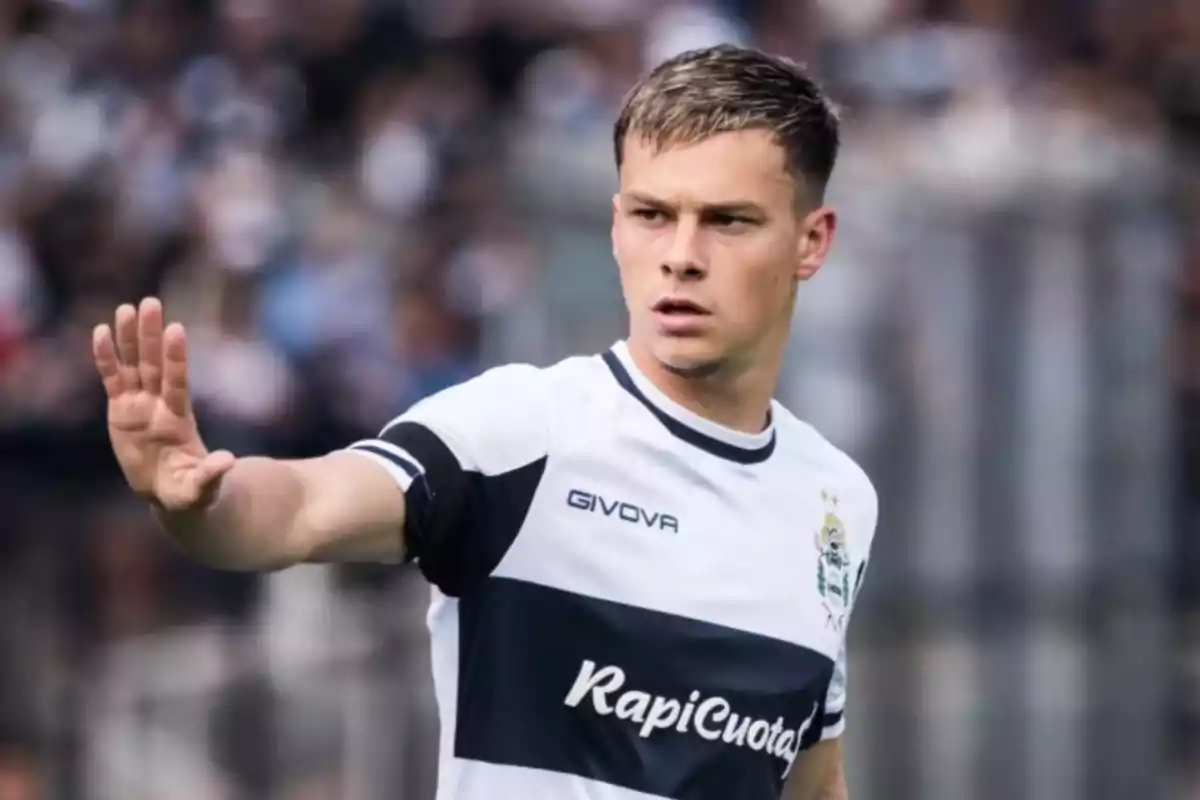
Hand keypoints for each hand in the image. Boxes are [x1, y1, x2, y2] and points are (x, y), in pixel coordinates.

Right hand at [93, 298, 234, 510]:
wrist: (172, 492)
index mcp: (178, 419)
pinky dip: (106, 359)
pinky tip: (101, 333)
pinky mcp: (120, 411)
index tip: (176, 329)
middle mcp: (159, 405)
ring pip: (133, 365)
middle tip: (150, 302)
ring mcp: (139, 405)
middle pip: (154, 364)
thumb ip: (211, 474)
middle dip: (151, 335)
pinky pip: (112, 380)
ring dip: (129, 338)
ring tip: (126, 308)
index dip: (175, 357)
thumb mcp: (201, 488)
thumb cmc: (190, 491)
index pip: (176, 381)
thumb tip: (227, 461)